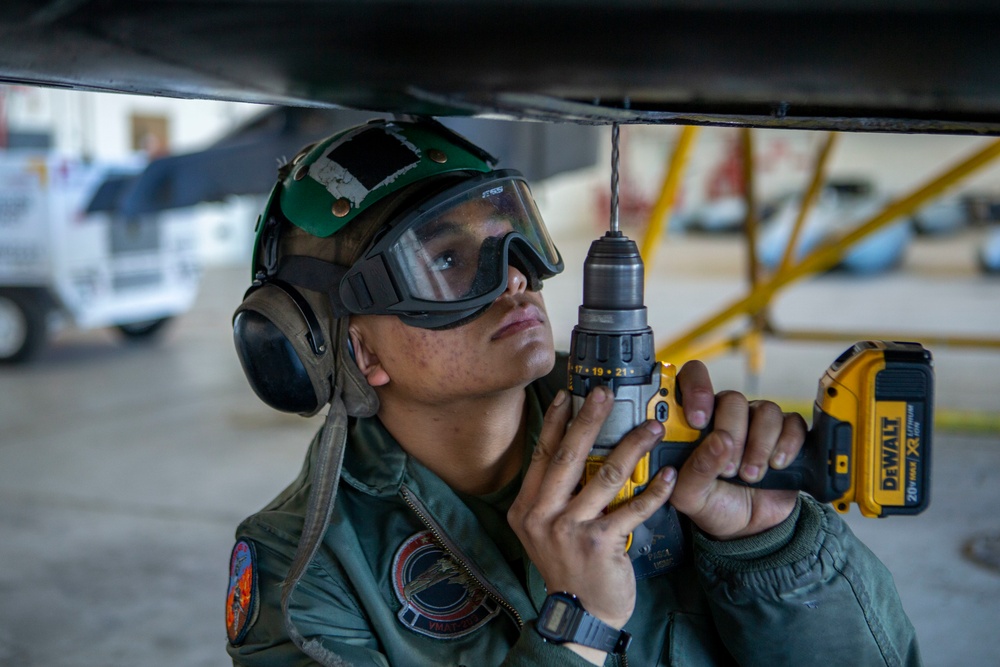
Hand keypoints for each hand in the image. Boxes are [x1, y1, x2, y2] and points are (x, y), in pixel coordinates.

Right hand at [508, 386, 675, 662]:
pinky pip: (631, 508)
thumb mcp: (546, 529)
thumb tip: (573, 447)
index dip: (554, 421)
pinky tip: (669, 475)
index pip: (542, 454)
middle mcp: (542, 516)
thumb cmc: (568, 567)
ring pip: (604, 476)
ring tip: (653, 426)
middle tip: (606, 393)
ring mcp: (569, 531)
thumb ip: (553, 494)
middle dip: (589, 419)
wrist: (579, 615)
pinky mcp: (599, 544)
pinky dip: (654, 490)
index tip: (568, 394)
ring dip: (632, 447)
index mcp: (527, 507)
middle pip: (568, 456)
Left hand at [671, 361, 807, 539]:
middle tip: (729, 468)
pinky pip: (793, 423)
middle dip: (732, 434)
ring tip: (750, 475)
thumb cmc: (711, 504)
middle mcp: (725, 414)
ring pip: (765, 409)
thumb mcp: (690, 496)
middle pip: (733, 398)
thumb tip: (719, 441)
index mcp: (695, 421)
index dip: (696, 389)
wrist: (747, 529)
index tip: (698, 421)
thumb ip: (695, 469)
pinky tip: (776, 465)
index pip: (692, 379)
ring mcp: (757, 422)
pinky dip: (786, 445)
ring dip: (759, 445)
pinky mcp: (786, 434)